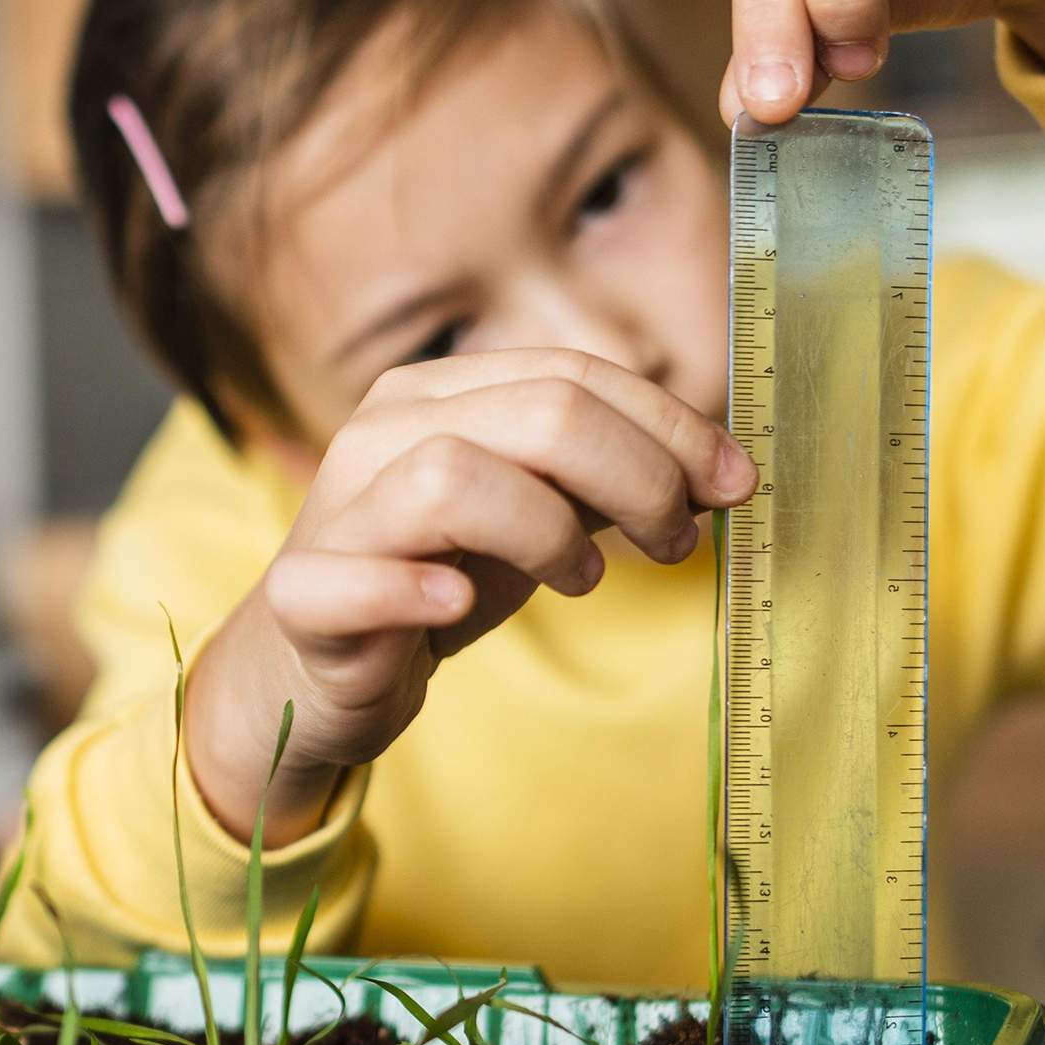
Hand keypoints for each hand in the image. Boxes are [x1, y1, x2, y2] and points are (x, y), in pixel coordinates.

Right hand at [184, 350, 756, 841]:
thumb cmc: (435, 577)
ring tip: (583, 579)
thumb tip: (719, 471)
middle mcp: (384, 432)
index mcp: (440, 394)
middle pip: (533, 414)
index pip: (574, 376)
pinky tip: (460, 606)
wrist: (318, 668)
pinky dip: (411, 589)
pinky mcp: (307, 596)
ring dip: (545, 528)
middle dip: (637, 476)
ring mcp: (340, 510)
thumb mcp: (537, 518)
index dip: (670, 426)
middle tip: (677, 543)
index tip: (737, 484)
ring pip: (450, 476)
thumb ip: (610, 484)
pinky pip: (351, 579)